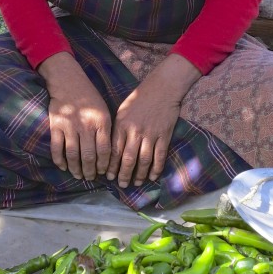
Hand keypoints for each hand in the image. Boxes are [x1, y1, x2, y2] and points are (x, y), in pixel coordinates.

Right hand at [38, 52, 111, 179]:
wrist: (68, 82)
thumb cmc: (89, 98)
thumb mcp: (104, 111)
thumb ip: (106, 130)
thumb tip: (108, 155)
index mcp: (101, 122)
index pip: (105, 150)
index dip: (103, 164)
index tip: (102, 172)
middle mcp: (86, 125)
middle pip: (89, 155)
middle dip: (90, 171)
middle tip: (89, 178)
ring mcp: (69, 126)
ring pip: (72, 154)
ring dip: (75, 168)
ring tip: (78, 175)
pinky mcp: (55, 125)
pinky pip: (56, 148)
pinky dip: (59, 160)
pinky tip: (63, 166)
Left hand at [107, 54, 200, 188]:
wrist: (162, 88)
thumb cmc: (139, 98)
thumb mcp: (122, 111)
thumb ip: (117, 129)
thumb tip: (111, 148)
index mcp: (122, 125)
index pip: (114, 150)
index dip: (111, 166)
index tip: (108, 176)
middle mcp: (135, 132)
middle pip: (128, 159)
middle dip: (124, 174)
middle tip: (122, 184)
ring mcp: (150, 134)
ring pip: (143, 160)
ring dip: (139, 175)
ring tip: (136, 183)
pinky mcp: (164, 135)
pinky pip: (159, 156)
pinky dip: (156, 168)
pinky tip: (152, 176)